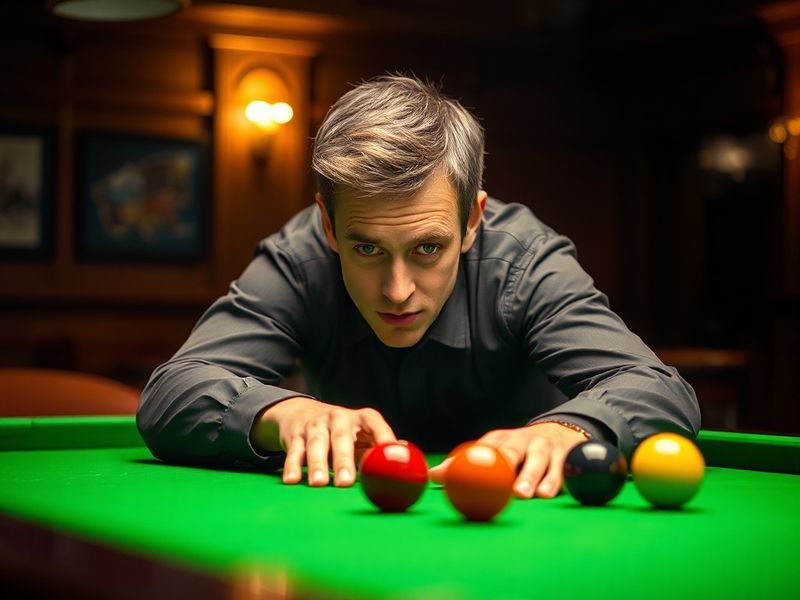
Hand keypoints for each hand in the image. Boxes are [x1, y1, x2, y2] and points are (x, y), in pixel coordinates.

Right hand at [252, 397, 396, 486]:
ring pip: (316, 444)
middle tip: (347, 483)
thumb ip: (380, 451)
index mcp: (362, 418)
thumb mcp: (364, 437)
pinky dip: (292, 466)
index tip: (389, 454)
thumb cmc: (345, 434)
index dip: (383, 437)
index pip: (376, 424)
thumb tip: (408, 467)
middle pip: (342, 438)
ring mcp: (316, 425)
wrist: (303, 413)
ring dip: (317, 464)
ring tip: (319, 484)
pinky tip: (291, 481)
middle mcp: (339, 417)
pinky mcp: (296, 435)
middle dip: (344, 461)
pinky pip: (294, 451)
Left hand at [428, 422, 588, 498]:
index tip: (452, 474)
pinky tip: (551, 494)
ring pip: (539, 460)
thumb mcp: (496, 453)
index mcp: (500, 440)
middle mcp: (521, 440)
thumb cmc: (519, 451)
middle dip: (505, 467)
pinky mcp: (566, 455)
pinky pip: (563, 468)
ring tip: (531, 495)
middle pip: (511, 452)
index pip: (483, 448)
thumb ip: (467, 465)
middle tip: (498, 485)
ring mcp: (544, 447)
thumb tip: (432, 476)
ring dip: (534, 476)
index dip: (467, 460)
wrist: (561, 432)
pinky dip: (557, 480)